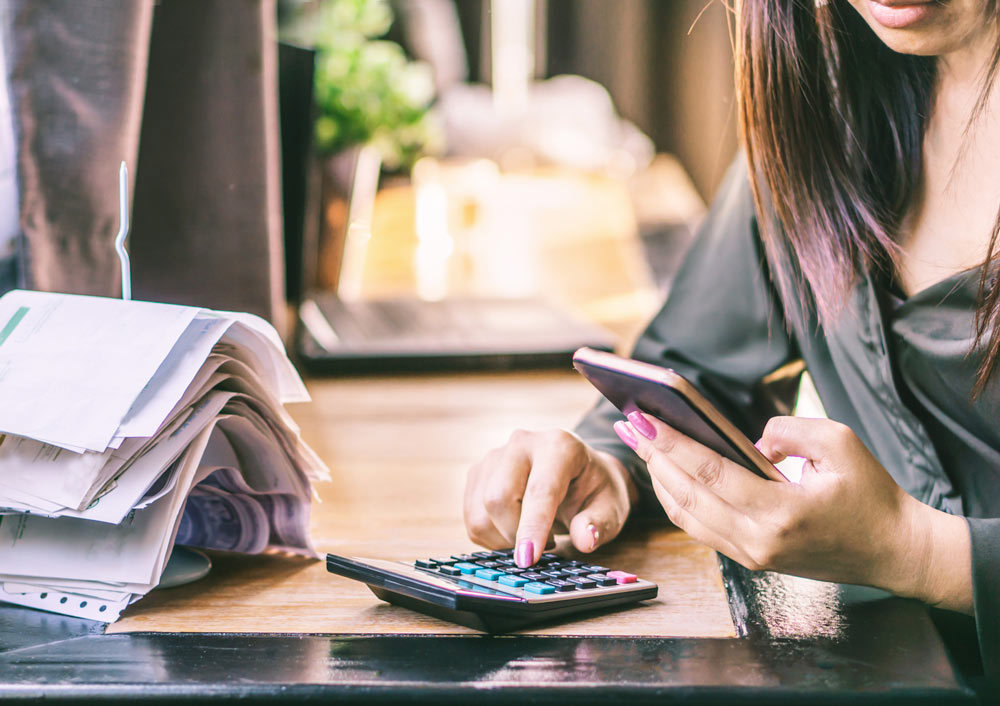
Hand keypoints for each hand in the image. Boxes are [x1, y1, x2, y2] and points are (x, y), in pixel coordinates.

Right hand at [464, 429, 638, 566]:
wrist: (578, 472)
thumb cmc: (594, 490)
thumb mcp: (611, 508)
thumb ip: (599, 523)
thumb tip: (584, 540)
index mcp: (559, 446)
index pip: (539, 490)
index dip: (532, 527)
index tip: (528, 559)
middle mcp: (522, 443)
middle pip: (498, 498)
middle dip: (515, 535)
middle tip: (546, 546)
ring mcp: (494, 456)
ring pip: (480, 511)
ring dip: (502, 538)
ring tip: (533, 536)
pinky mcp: (478, 473)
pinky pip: (472, 517)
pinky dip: (491, 536)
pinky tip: (515, 531)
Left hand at [614, 413, 971, 611]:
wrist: (895, 550)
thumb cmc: (872, 494)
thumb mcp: (840, 443)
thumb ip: (788, 431)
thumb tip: (747, 440)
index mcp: (782, 512)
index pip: (711, 474)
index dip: (673, 445)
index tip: (644, 418)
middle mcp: (759, 540)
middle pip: (689, 496)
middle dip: (654, 456)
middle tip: (628, 423)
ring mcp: (752, 555)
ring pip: (687, 517)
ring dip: (660, 478)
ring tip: (641, 443)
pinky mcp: (751, 558)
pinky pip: (701, 528)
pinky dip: (678, 499)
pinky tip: (666, 473)